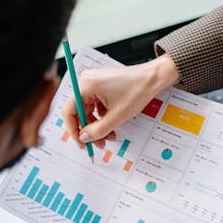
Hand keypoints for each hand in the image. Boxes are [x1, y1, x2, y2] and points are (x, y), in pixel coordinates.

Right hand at [61, 54, 178, 147]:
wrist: (153, 78)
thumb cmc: (137, 90)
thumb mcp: (117, 116)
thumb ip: (97, 130)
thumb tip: (84, 138)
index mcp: (86, 86)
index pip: (69, 111)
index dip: (74, 130)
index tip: (82, 143)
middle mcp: (87, 82)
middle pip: (79, 112)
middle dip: (89, 130)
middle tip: (98, 144)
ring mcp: (94, 83)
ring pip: (89, 110)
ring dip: (97, 125)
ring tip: (110, 136)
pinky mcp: (101, 85)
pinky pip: (96, 105)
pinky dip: (103, 116)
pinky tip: (112, 124)